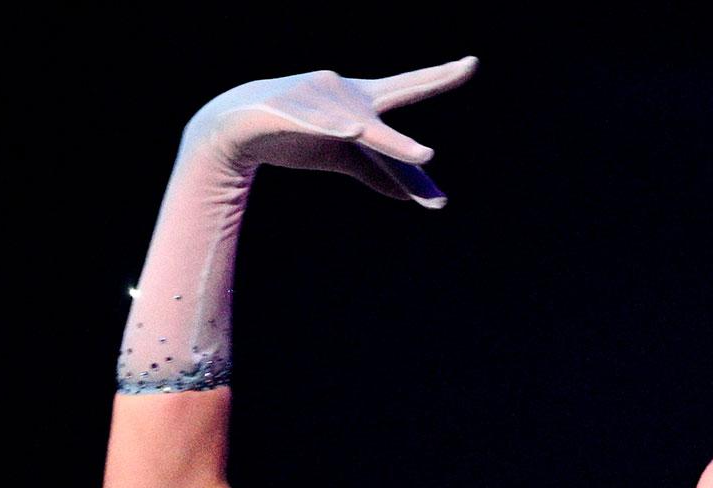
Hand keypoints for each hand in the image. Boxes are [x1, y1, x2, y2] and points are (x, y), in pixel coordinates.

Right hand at [184, 56, 478, 207]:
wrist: (240, 126)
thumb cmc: (303, 136)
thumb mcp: (349, 158)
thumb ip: (386, 176)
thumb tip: (425, 199)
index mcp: (365, 101)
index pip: (411, 88)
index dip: (442, 77)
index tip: (472, 63)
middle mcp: (348, 93)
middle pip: (397, 92)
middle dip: (431, 83)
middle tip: (465, 74)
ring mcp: (317, 98)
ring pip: (354, 123)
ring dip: (376, 136)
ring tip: (406, 148)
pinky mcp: (284, 109)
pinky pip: (310, 120)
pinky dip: (326, 124)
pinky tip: (347, 130)